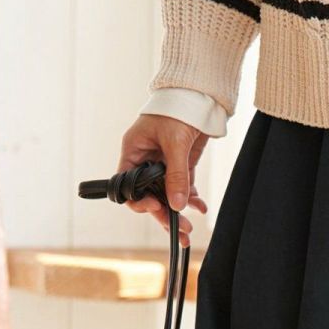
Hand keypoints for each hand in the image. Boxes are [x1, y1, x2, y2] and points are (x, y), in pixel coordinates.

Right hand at [117, 112, 209, 240]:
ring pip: (166, 195)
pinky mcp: (181, 165)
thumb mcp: (175, 142)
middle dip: (163, 215)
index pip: (128, 185)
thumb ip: (177, 174)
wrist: (200, 96)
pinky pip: (183, 188)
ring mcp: (164, 164)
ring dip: (177, 212)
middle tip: (179, 232)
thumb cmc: (178, 109)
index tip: (156, 207)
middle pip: (149, 196)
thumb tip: (177, 205)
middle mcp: (145, 160)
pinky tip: (200, 207)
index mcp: (133, 151)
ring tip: (188, 231)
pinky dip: (191, 199)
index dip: (139, 201)